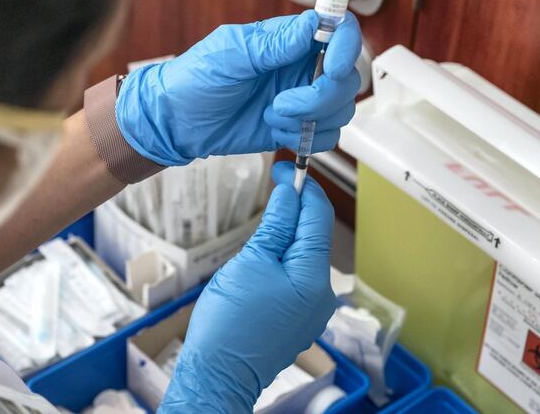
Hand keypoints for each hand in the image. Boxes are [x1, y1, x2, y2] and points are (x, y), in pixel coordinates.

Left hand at [116, 11, 361, 165]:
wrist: (175, 122)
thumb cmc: (193, 80)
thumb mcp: (230, 55)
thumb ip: (274, 43)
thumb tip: (313, 23)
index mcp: (287, 41)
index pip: (339, 32)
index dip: (346, 48)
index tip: (332, 68)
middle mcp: (299, 68)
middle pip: (347, 78)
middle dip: (321, 96)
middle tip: (282, 103)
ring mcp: (299, 98)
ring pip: (339, 109)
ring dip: (310, 119)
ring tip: (272, 116)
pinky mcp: (294, 127)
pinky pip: (325, 135)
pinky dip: (307, 138)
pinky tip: (277, 131)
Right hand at [159, 162, 336, 413]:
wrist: (218, 372)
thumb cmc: (229, 321)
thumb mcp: (251, 262)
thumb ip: (276, 225)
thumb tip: (289, 193)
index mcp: (314, 276)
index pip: (317, 217)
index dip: (302, 187)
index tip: (285, 167)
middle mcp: (322, 294)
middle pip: (314, 236)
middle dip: (296, 208)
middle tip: (275, 184)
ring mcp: (311, 309)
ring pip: (305, 256)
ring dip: (289, 232)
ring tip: (267, 216)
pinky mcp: (297, 319)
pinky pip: (297, 277)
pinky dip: (284, 256)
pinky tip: (265, 252)